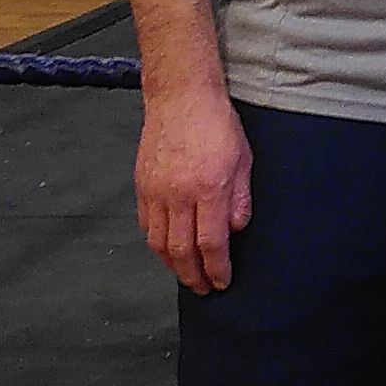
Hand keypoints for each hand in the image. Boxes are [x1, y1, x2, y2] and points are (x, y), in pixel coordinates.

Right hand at [136, 85, 253, 294]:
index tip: (222, 281)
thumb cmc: (217, 124)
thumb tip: (236, 230)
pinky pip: (146, 224)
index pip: (211, 243)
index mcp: (209, 189)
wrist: (181, 97)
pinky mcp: (142, 185)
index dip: (216, 268)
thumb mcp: (244, 159)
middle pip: (182, 250)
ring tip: (185, 275)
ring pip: (159, 242)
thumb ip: (241, 199)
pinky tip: (166, 249)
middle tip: (202, 288)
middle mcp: (179, 195)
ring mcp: (156, 192)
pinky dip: (155, 243)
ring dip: (172, 265)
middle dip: (193, 275)